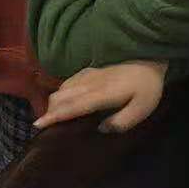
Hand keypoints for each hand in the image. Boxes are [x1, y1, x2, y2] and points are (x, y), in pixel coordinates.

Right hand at [34, 61, 166, 132]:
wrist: (149, 58)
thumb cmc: (146, 87)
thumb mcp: (142, 108)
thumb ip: (122, 121)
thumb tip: (101, 129)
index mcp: (102, 94)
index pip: (74, 106)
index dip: (56, 116)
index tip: (39, 124)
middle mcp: (90, 83)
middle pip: (62, 96)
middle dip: (50, 111)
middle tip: (43, 126)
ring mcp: (88, 74)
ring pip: (62, 88)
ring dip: (54, 102)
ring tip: (52, 116)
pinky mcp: (90, 70)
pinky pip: (68, 82)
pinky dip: (61, 93)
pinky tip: (64, 100)